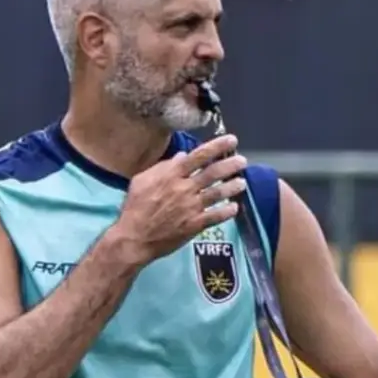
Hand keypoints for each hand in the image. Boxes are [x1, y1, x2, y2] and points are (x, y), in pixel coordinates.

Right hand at [112, 134, 247, 262]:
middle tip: (242, 161)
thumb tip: (182, 156)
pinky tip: (235, 207)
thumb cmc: (135, 206)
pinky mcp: (195, 225)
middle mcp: (184, 188)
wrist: (134, 237)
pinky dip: (226, 212)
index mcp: (171, 175)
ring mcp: (191, 207)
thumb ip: (162, 167)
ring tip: (242, 182)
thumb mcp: (141, 180)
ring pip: (217, 193)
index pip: (198, 156)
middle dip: (230, 165)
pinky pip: (215, 216)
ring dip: (232, 187)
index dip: (217, 147)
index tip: (231, 140)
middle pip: (212, 173)